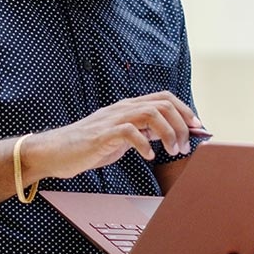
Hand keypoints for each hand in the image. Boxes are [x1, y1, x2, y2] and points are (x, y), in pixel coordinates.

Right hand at [26, 91, 200, 179]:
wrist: (55, 152)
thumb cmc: (88, 146)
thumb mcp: (121, 137)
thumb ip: (142, 131)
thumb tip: (169, 134)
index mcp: (128, 107)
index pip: (164, 98)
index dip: (185, 110)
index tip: (197, 128)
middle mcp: (123, 109)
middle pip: (163, 104)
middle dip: (181, 125)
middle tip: (185, 147)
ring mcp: (112, 120)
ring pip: (151, 113)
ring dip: (168, 133)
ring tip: (172, 152)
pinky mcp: (103, 135)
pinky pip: (130, 132)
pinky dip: (145, 145)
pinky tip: (148, 156)